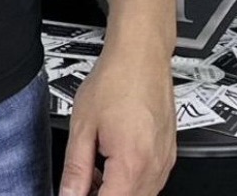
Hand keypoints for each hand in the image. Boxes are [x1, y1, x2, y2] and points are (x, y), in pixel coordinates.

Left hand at [58, 48, 176, 195]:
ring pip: (140, 195)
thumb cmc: (115, 80)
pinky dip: (130, 180)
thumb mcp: (82, 125)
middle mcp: (154, 168)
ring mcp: (165, 162)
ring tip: (93, 169)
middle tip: (81, 181)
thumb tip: (67, 194)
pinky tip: (111, 162)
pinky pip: (150, 181)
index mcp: (131, 164)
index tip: (75, 192)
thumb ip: (75, 168)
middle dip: (101, 195)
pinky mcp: (169, 154)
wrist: (141, 55)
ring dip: (115, 190)